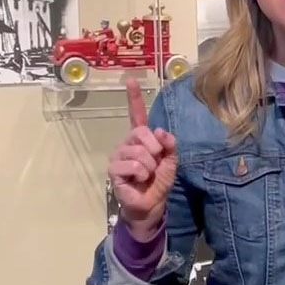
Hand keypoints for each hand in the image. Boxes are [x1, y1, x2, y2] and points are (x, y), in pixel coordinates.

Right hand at [107, 78, 176, 240]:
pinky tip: (139, 180)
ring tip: (147, 175)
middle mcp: (127, 143)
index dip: (134, 98)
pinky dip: (142, 174)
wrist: (151, 204)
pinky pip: (133, 165)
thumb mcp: (171, 160)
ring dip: (150, 165)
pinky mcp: (114, 169)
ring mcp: (119, 155)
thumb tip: (162, 132)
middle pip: (142, 132)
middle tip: (156, 162)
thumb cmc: (158, 181)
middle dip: (155, 148)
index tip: (131, 81)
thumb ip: (169, 144)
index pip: (136, 115)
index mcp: (141, 138)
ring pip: (140, 151)